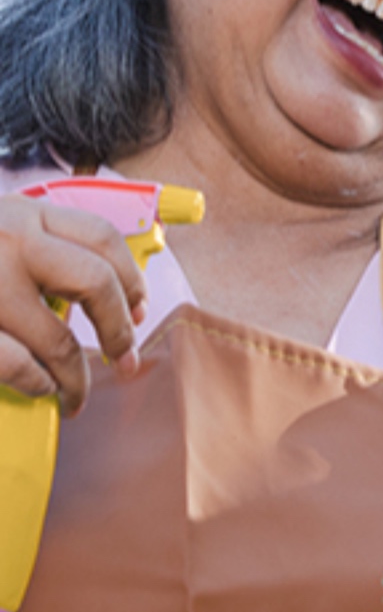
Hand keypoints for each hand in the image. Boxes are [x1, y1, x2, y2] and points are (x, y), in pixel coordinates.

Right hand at [0, 195, 146, 414]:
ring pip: (58, 339)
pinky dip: (37, 383)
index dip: (131, 279)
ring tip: (77, 397)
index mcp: (22, 214)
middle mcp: (9, 242)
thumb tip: (102, 284)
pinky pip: (17, 364)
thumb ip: (35, 242)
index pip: (103, 239)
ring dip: (76, 378)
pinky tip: (40, 390)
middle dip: (119, 328)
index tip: (140, 308)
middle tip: (126, 356)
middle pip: (95, 284)